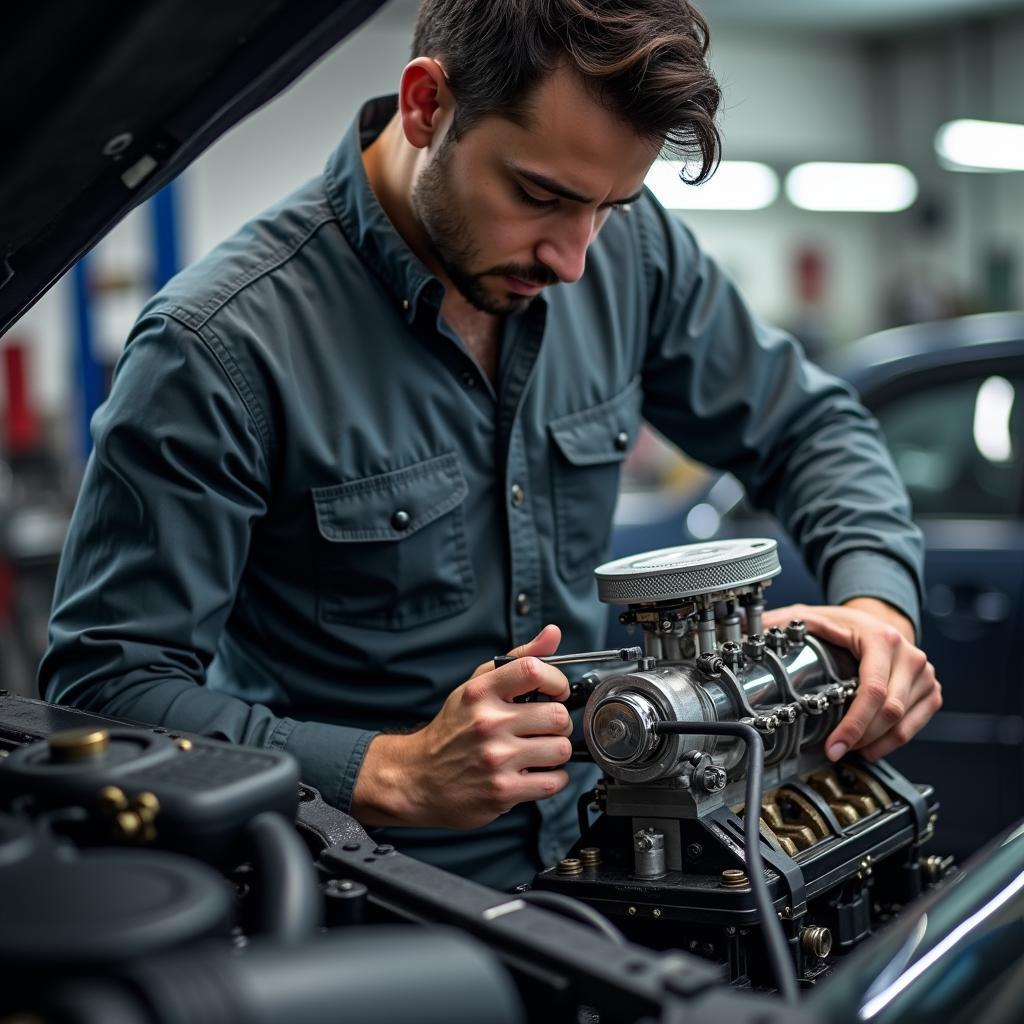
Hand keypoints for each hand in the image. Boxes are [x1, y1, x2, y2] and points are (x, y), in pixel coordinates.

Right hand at [352, 625, 573, 828]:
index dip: (557, 681)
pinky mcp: (503, 791)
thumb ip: (518, 659)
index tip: (557, 691)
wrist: (418, 778)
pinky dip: (554, 777)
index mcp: (481, 693)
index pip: (533, 671)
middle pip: (557, 715)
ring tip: (540, 750)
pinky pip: (554, 780)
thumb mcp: (476, 686)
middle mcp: (488, 723)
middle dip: (559, 721)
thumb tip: (552, 633)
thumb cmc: (452, 730)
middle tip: (546, 726)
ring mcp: (496, 759)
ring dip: (557, 751)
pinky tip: (537, 772)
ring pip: (561, 748)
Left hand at [762, 600, 941, 761]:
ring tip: (849, 749)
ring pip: (903, 723)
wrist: (882, 619)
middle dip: (859, 737)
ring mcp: (924, 675)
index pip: (872, 691)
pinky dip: (893, 741)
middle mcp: (909, 657)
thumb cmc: (847, 623)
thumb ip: (784, 623)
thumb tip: (753, 633)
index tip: (834, 745)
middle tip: (834, 751)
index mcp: (881, 639)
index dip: (853, 724)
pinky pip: (915, 725)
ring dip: (875, 743)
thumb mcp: (813, 617)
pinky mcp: (930, 690)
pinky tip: (870, 747)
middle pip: (888, 712)